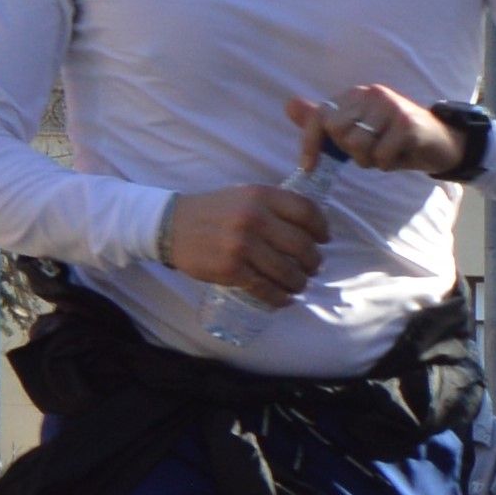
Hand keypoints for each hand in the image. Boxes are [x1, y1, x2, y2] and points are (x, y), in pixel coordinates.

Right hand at [157, 180, 330, 301]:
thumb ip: (274, 206)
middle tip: (313, 267)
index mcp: (261, 196)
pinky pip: (264, 288)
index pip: (307, 211)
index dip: (321, 228)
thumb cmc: (214, 211)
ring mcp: (243, 245)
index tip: (324, 239)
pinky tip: (283, 299)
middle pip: (302, 245)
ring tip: (299, 284)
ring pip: (287, 271)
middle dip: (313, 261)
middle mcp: (255, 218)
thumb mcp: (245, 195)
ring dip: (299, 282)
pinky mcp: (231, 269)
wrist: (171, 225)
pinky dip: (279, 297)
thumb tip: (309, 229)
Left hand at [301, 85, 468, 177]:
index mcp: (355, 95)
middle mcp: (371, 93)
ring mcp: (390, 105)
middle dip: (350, 152)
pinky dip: (387, 164)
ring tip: (385, 153)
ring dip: (370, 160)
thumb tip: (289, 105)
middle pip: (338, 132)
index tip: (308, 166)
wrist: (444, 143)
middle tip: (370, 152)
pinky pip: (380, 155)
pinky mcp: (406, 122)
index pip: (320, 117)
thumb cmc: (396, 140)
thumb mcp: (358, 132)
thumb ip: (325, 121)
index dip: (310, 143)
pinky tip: (400, 155)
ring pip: (358, 144)